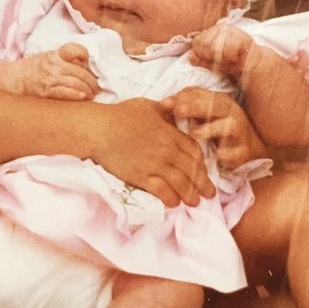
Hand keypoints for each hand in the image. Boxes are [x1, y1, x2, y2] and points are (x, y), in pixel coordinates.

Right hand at [0, 43, 98, 100]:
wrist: (12, 80)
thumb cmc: (31, 69)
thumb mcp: (47, 57)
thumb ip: (64, 59)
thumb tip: (85, 64)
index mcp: (55, 54)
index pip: (74, 49)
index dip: (85, 55)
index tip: (91, 65)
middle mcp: (54, 64)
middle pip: (81, 71)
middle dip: (93, 81)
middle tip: (98, 88)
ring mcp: (50, 78)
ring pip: (76, 82)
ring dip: (88, 90)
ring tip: (92, 95)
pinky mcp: (46, 91)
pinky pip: (65, 92)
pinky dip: (76, 94)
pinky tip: (83, 97)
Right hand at [93, 97, 215, 206]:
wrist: (99, 129)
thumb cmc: (121, 114)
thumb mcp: (147, 105)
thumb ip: (165, 108)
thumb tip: (175, 105)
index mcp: (170, 133)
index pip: (195, 152)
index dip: (202, 164)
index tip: (204, 172)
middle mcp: (166, 151)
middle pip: (192, 171)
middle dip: (203, 184)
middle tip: (209, 194)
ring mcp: (154, 165)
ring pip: (181, 184)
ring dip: (190, 196)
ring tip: (194, 202)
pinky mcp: (140, 177)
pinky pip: (162, 192)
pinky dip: (171, 199)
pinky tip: (173, 202)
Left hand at [162, 87, 267, 168]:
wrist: (247, 145)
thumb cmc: (216, 124)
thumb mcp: (201, 111)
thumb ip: (183, 104)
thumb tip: (164, 103)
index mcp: (219, 100)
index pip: (201, 94)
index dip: (183, 97)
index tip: (165, 103)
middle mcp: (231, 113)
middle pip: (215, 105)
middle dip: (195, 107)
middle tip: (178, 111)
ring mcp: (239, 132)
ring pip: (227, 127)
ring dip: (210, 130)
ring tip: (195, 133)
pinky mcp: (242, 152)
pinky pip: (233, 153)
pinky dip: (225, 155)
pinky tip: (216, 154)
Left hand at [189, 23, 261, 79]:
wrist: (252, 66)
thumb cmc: (230, 63)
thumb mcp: (211, 64)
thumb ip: (200, 60)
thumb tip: (190, 56)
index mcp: (209, 33)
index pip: (196, 43)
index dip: (203, 55)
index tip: (212, 59)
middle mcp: (218, 28)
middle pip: (204, 44)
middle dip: (212, 57)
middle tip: (223, 59)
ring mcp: (230, 30)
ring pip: (215, 47)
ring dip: (223, 58)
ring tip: (230, 59)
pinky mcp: (242, 35)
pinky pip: (228, 49)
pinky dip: (232, 58)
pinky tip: (237, 57)